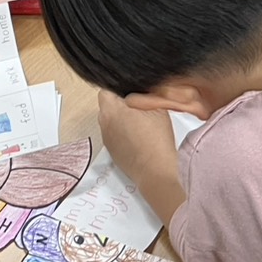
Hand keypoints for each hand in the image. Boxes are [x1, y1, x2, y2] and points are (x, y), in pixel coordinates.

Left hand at [98, 90, 186, 224]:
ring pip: (111, 120)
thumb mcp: (157, 108)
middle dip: (121, 104)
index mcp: (111, 110)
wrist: (156, 172)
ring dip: (122, 118)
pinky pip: (114, 133)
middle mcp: (103, 123)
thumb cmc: (157, 139)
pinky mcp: (111, 150)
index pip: (107, 90)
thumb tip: (138, 89)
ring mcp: (106, 138)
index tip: (134, 93)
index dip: (120, 89)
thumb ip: (144, 95)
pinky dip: (123, 132)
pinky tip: (139, 137)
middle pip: (108, 105)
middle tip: (140, 107)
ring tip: (141, 123)